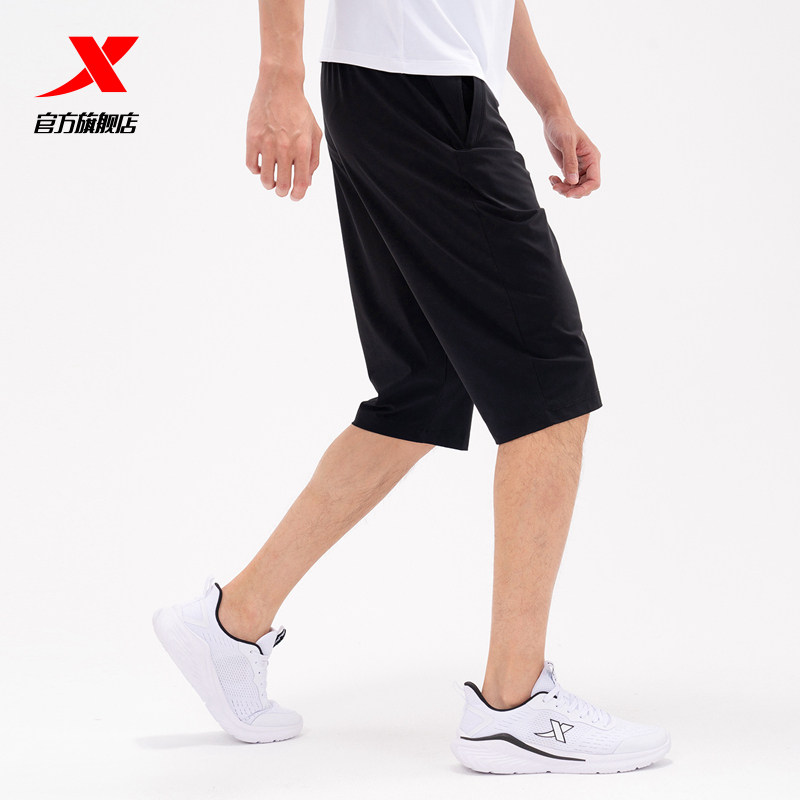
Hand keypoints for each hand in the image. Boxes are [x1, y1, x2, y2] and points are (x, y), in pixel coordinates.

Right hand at [246, 76, 321, 200]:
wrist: (280, 85)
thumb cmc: (299, 109)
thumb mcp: (314, 132)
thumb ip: (314, 158)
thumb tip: (306, 182)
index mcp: (303, 148)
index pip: (301, 183)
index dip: (298, 195)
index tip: (295, 196)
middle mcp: (285, 147)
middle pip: (282, 185)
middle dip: (282, 192)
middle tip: (282, 189)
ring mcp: (267, 143)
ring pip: (265, 179)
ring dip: (268, 184)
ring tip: (271, 180)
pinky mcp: (252, 137)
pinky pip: (251, 165)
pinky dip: (255, 170)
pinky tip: (260, 165)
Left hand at [543, 114, 600, 198]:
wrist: (554, 120)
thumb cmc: (562, 127)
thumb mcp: (566, 143)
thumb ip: (570, 162)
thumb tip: (573, 181)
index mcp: (592, 158)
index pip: (594, 181)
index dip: (583, 190)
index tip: (568, 194)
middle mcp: (588, 164)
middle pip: (584, 188)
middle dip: (571, 191)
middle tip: (555, 187)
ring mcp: (579, 167)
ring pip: (575, 188)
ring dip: (564, 189)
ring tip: (552, 181)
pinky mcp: (569, 168)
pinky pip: (568, 184)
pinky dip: (559, 184)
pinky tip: (551, 178)